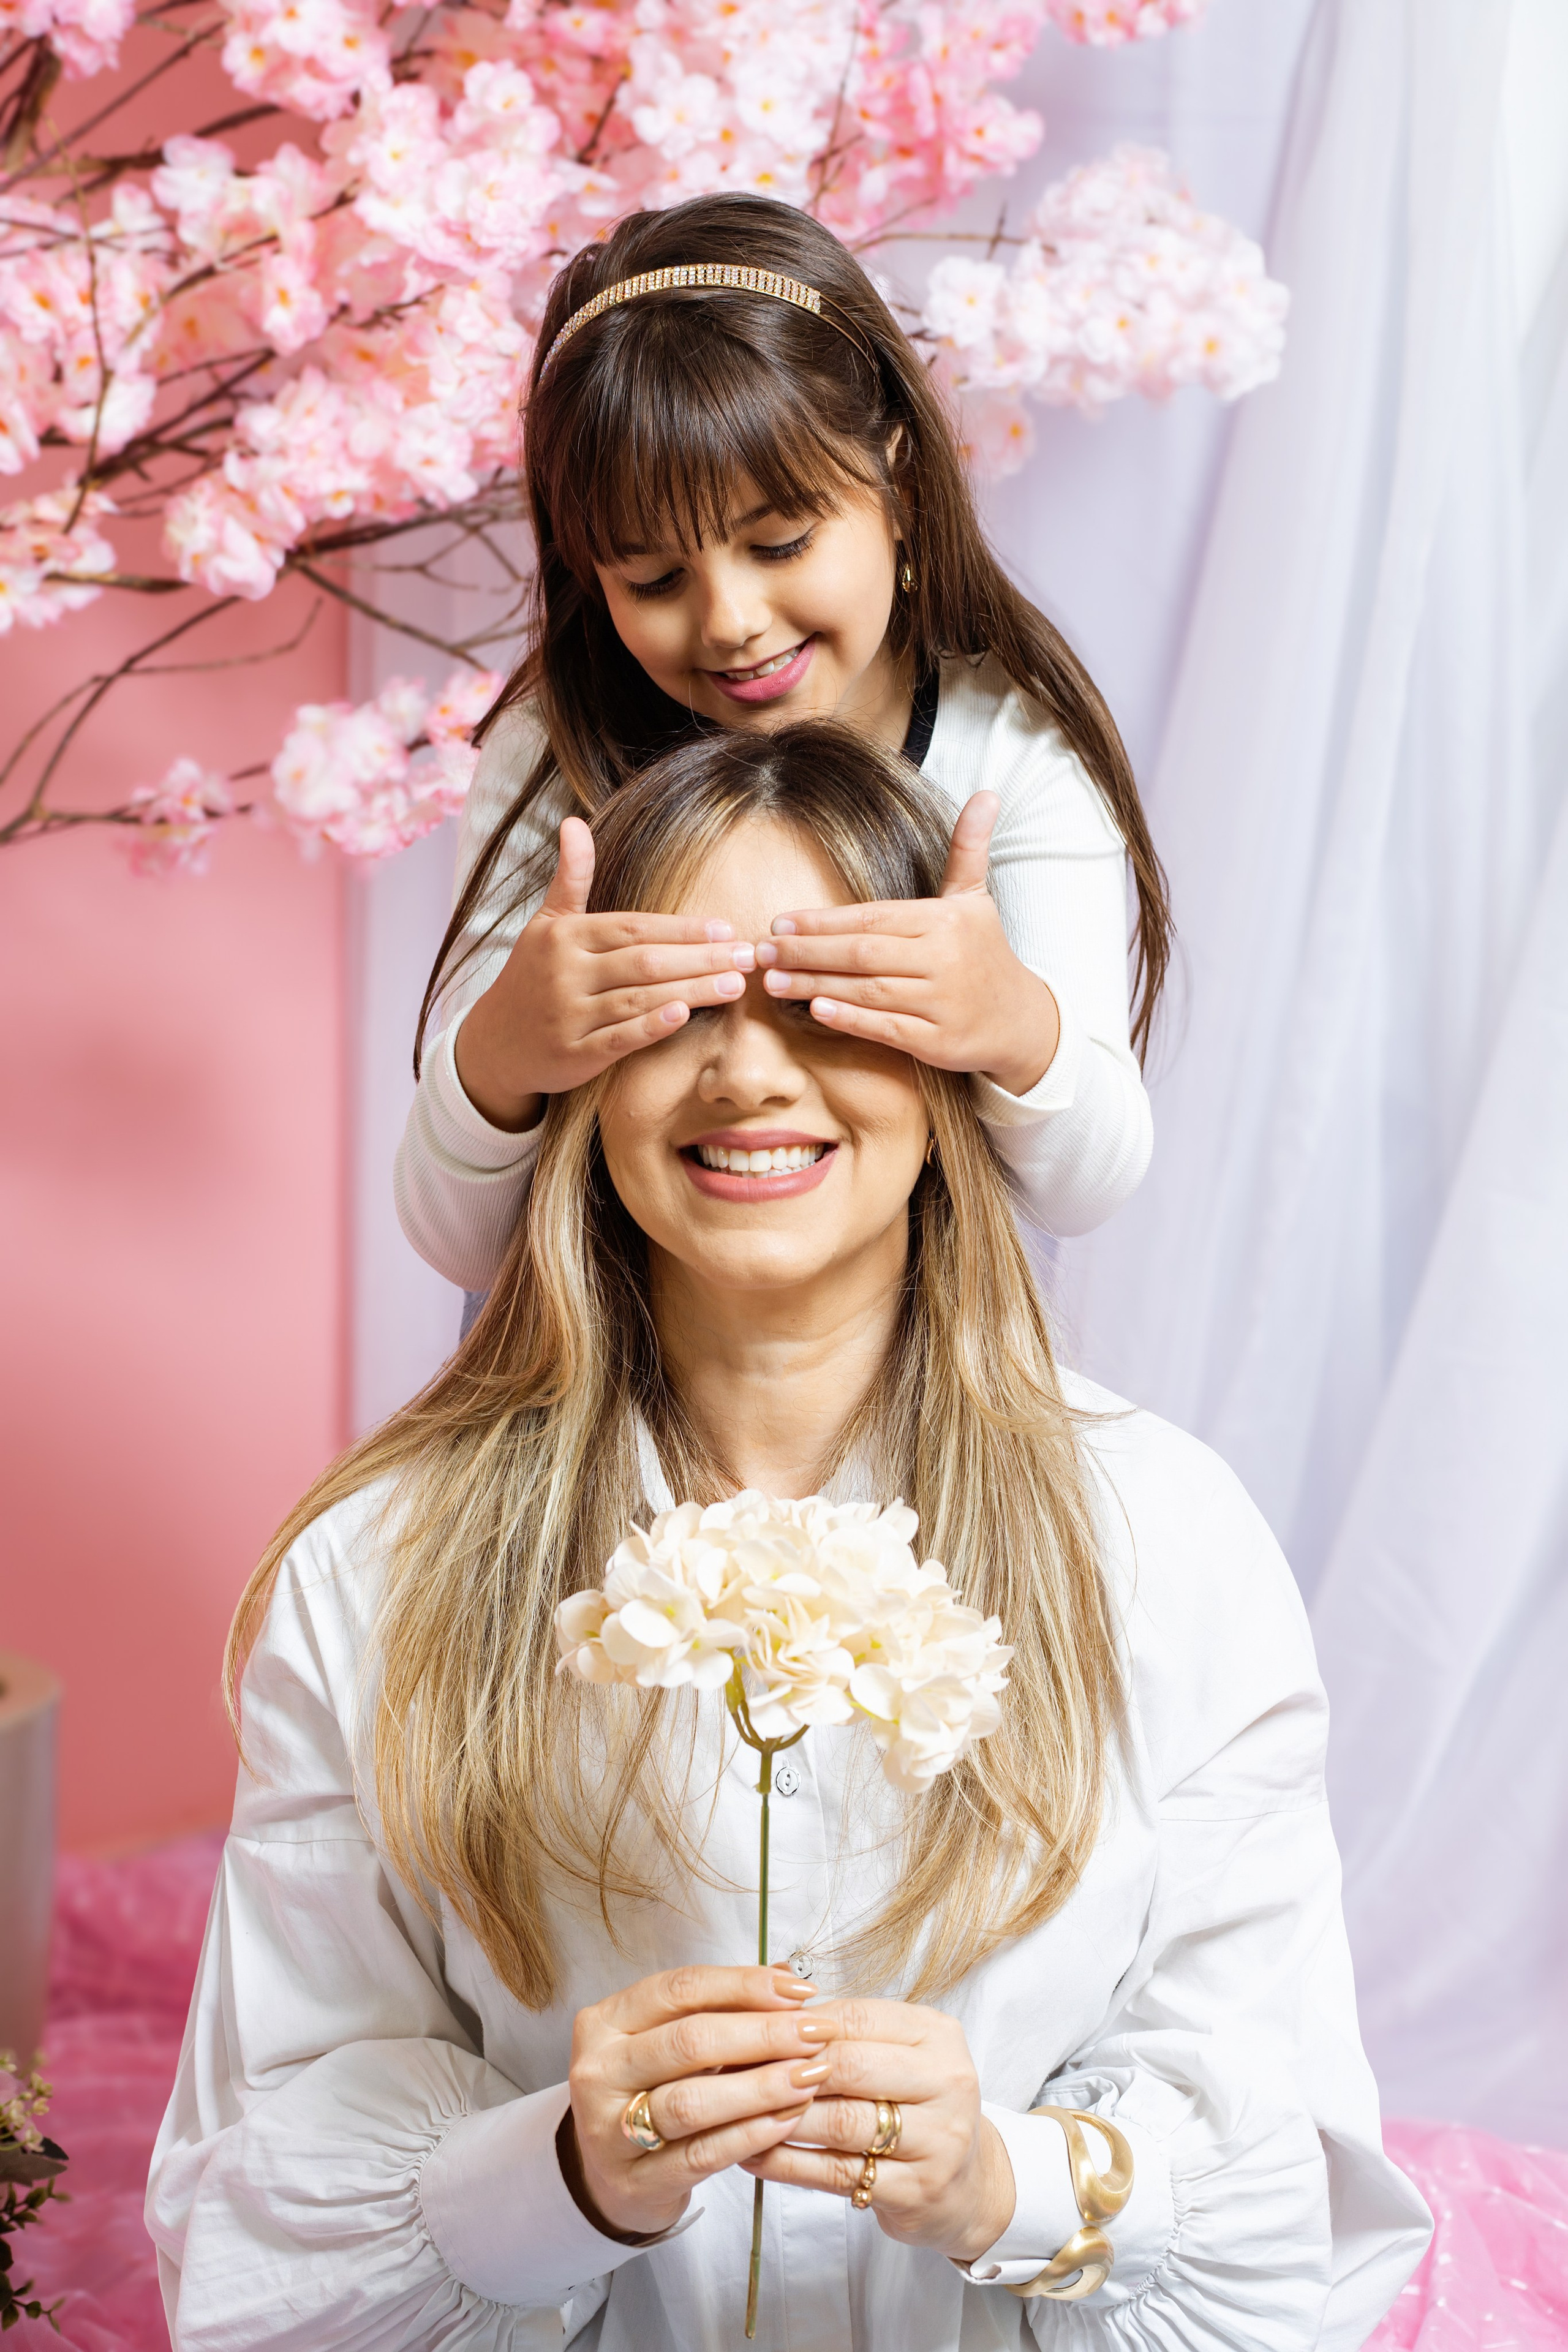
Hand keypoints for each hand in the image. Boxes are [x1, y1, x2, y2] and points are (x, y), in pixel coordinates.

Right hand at [455, 818, 756, 1130]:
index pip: (633, 928)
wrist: (494, 1042)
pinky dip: (651, 1026)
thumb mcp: (546, 923)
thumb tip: (573, 822)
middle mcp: (567, 973)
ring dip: (692, 990)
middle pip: (644, 962)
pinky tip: (684, 1016)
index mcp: (566, 937)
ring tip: (734, 985)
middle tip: (746, 956)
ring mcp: (569, 1015)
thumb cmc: (532, 977)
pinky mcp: (573, 1054)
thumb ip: (571, 878)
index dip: (681, 928)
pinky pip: (619, 1038)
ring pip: (639, 999)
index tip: (724, 928)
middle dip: (700, 958)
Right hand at [567, 1964, 830, 2237]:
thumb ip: (721, 2007)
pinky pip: (701, 2154)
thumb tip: (786, 1974)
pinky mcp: (634, 2181)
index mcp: (605, 2022)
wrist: (609, 2176)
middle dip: (763, 2034)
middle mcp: (598, 2072)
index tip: (801, 1990)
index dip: (744, 1985)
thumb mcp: (669, 2040)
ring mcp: (608, 2131)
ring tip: (811, 2075)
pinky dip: (749, 2134)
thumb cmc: (650, 2091)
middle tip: (817, 2032)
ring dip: (761, 2086)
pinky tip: (787, 2119)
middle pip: (688, 2042)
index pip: (679, 1989)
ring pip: (692, 2101)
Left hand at [738, 1996, 1015, 2261]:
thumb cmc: (915, 2106)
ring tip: (734, 2110)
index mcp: (938, 2035)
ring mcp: (938, 2140)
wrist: (966, 2183)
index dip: (796, 2023)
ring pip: (840, 2122)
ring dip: (779, 2116)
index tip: (745, 2027)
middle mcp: (948, 2082)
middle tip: (732, 2069)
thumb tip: (764, 2000)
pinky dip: (787, 2163)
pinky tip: (753, 2154)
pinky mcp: (917, 2191)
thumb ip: (844, 2030)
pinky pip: (837, 2173)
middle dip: (785, 2067)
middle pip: (848, 2066)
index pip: (855, 2017)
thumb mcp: (897, 2054)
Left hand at [753, 793, 1059, 1098]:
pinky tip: (816, 1010)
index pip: (871, 918)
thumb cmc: (985, 954)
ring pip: (867, 991)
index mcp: (944, 921)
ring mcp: (941, 1003)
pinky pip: (886, 1029)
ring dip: (814, 985)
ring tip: (774, 981)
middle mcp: (943, 959)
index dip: (822, 922)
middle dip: (806, 952)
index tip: (781, 923)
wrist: (1022, 1020)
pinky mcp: (938, 1041)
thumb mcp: (976, 899)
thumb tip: (986, 794)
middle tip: (762, 951)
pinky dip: (850, 1020)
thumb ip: (968, 848)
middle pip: (862, 953)